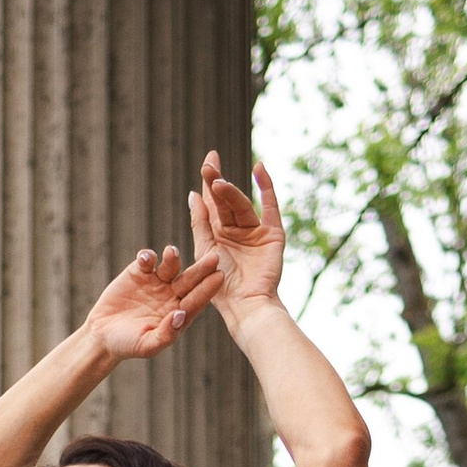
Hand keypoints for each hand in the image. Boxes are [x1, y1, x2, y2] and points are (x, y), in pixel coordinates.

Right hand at [85, 239, 223, 366]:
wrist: (103, 335)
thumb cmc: (127, 345)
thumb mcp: (146, 345)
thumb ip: (166, 334)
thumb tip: (181, 315)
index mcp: (179, 313)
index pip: (197, 300)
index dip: (207, 289)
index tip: (219, 277)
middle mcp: (172, 295)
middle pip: (189, 279)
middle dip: (200, 269)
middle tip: (214, 257)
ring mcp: (157, 281)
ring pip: (170, 266)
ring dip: (172, 259)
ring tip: (171, 253)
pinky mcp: (140, 271)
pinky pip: (147, 261)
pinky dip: (147, 257)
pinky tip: (146, 258)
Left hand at [189, 154, 284, 316]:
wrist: (244, 306)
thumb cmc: (220, 287)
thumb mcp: (204, 250)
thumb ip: (200, 223)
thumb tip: (193, 194)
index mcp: (218, 236)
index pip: (212, 204)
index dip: (208, 183)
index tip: (207, 160)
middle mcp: (237, 231)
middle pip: (225, 201)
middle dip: (216, 181)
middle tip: (208, 163)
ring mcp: (255, 232)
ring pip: (241, 205)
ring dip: (230, 191)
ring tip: (216, 182)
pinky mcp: (273, 234)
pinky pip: (270, 206)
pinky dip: (266, 187)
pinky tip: (259, 168)